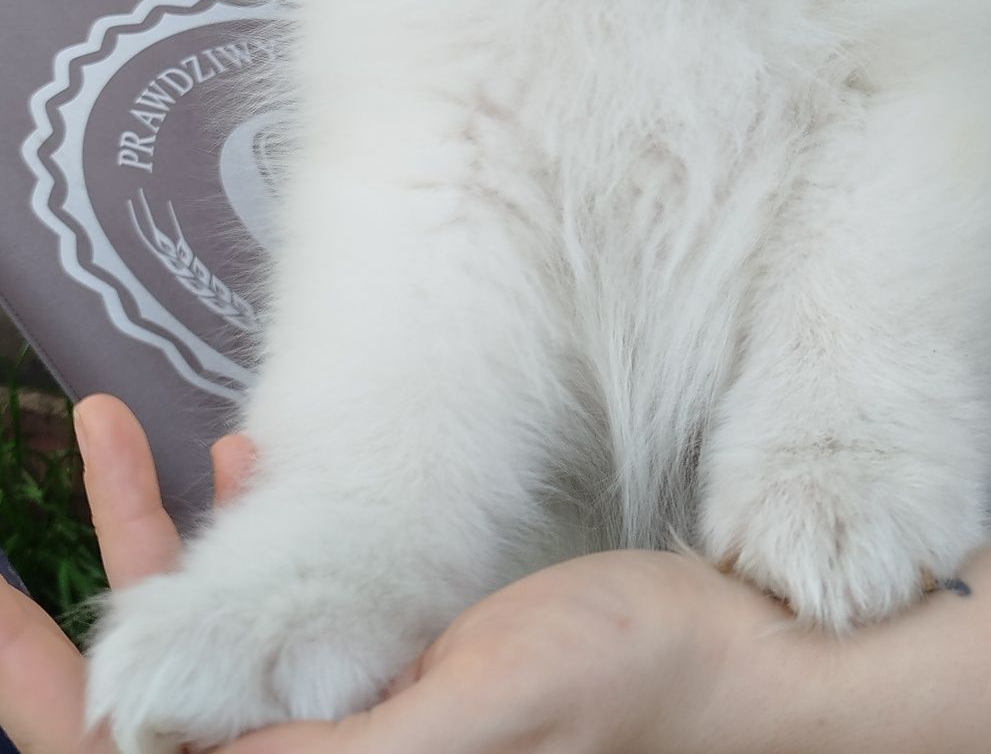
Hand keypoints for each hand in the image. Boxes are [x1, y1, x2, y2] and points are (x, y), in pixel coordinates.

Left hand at [1, 401, 830, 753]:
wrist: (757, 663)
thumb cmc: (638, 689)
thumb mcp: (476, 716)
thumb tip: (148, 747)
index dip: (52, 707)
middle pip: (167, 728)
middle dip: (76, 628)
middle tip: (46, 491)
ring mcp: (363, 728)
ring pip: (212, 659)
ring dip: (157, 544)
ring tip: (116, 431)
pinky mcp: (396, 676)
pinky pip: (278, 620)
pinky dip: (243, 541)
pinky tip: (238, 451)